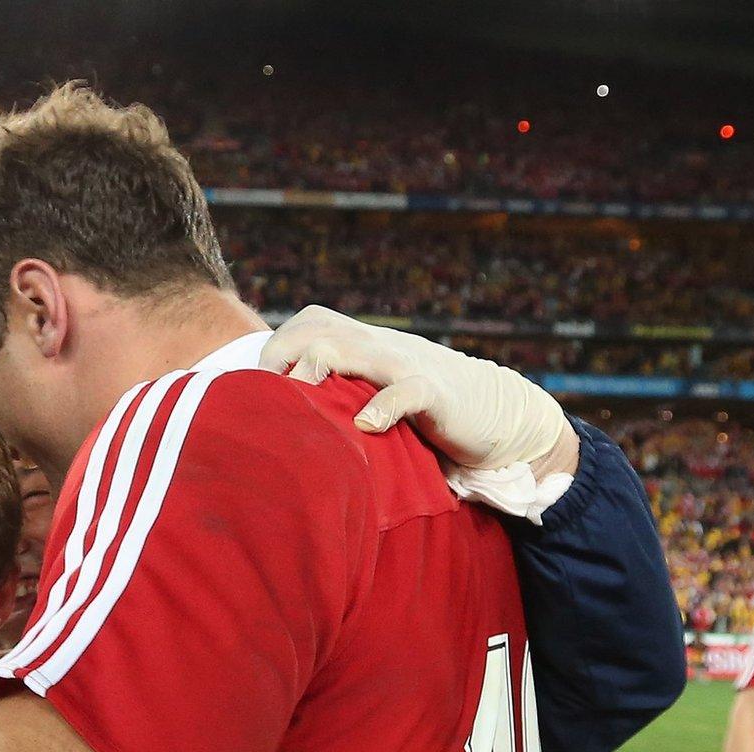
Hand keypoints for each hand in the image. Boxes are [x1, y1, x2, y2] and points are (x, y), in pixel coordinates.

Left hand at [263, 305, 574, 474]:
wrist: (500, 416)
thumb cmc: (425, 416)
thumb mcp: (376, 399)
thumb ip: (339, 400)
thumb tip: (282, 426)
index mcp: (362, 346)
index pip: (307, 323)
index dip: (276, 348)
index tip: (254, 388)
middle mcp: (379, 347)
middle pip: (318, 326)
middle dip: (284, 352)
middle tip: (269, 393)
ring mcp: (408, 365)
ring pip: (355, 348)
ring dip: (320, 368)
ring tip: (303, 397)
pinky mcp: (437, 393)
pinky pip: (406, 391)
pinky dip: (383, 406)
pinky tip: (366, 426)